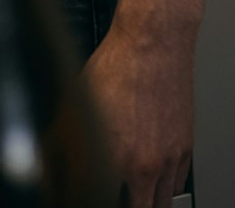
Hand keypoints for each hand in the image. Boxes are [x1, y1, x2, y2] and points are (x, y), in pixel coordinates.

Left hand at [80, 21, 194, 207]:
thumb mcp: (77, 103)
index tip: (94, 194)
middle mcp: (145, 166)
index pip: (107, 203)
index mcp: (115, 160)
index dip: (96, 198)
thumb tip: (50, 161)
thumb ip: (63, 141)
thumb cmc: (118, 66)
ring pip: (162, 202)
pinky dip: (165, 186)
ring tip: (135, 195)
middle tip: (116, 194)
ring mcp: (168, 158)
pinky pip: (177, 182)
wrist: (154, 43)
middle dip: (127, 204)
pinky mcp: (184, 147)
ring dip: (148, 201)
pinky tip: (154, 178)